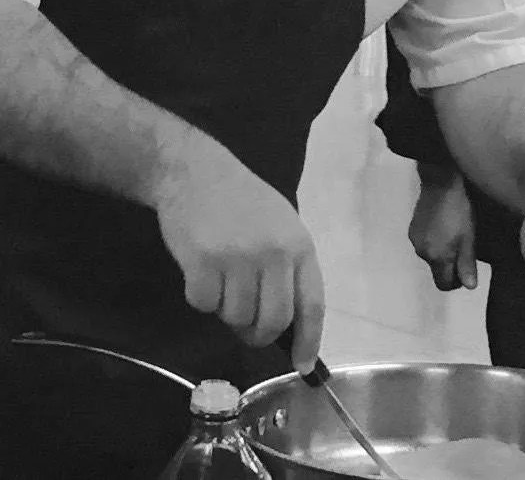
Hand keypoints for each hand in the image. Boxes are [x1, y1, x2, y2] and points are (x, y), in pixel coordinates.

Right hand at [154, 135, 324, 374]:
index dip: (309, 340)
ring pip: (236, 317)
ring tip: (223, 281)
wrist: (196, 171)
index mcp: (300, 244)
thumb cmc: (243, 201)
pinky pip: (204, 305)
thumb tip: (287, 325)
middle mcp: (274, 253)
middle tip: (246, 327)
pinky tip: (201, 271)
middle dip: (259, 335)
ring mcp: (239, 258)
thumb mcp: (281, 225)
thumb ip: (287, 268)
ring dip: (227, 311)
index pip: (312, 304)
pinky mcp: (204, 262)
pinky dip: (201, 298)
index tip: (305, 367)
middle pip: (274, 321)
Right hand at [409, 167, 477, 291]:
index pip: (443, 284)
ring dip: (442, 250)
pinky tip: (444, 223)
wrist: (440, 181)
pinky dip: (434, 239)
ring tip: (455, 232)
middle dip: (450, 264)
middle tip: (464, 245)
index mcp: (436, 257)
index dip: (457, 281)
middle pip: (437, 270)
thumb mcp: (469, 237)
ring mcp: (415, 238)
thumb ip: (467, 263)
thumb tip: (469, 287)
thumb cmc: (459, 210)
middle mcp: (421, 252)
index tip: (467, 267)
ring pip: (431, 255)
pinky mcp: (412, 227)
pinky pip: (425, 242)